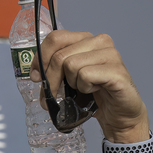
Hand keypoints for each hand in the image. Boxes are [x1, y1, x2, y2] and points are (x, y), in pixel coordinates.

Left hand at [37, 28, 149, 142]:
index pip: (55, 38)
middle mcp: (100, 42)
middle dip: (51, 78)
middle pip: (60, 55)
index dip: (40, 57)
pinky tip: (95, 90)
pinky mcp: (117, 71)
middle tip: (54, 94)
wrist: (117, 114)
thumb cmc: (92, 95)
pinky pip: (86, 76)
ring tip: (83, 89)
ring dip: (72, 84)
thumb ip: (53, 70)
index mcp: (86, 39)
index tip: (36, 76)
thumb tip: (35, 74)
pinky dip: (84, 88)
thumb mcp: (67, 79)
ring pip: (71, 65)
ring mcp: (110, 54)